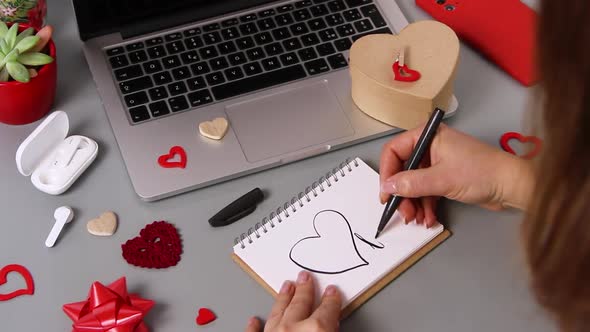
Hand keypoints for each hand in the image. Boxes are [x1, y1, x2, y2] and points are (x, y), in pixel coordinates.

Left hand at [245, 271, 341, 331]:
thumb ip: (333, 329)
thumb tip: (333, 325)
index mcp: (316, 329)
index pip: (328, 310)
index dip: (331, 300)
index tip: (332, 291)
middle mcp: (293, 329)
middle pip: (301, 304)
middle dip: (304, 290)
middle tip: (305, 277)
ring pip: (278, 312)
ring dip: (283, 299)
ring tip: (286, 286)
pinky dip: (254, 327)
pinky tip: (253, 320)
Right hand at [379, 124, 533, 226]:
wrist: (511, 185)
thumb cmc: (484, 171)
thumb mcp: (441, 179)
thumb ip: (411, 183)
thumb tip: (388, 187)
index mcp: (428, 136)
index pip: (394, 151)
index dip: (387, 173)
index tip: (386, 193)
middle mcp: (430, 146)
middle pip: (403, 170)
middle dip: (402, 194)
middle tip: (402, 211)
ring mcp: (438, 162)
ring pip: (414, 184)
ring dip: (413, 203)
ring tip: (416, 218)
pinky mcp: (445, 177)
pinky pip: (426, 191)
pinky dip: (425, 205)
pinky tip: (428, 217)